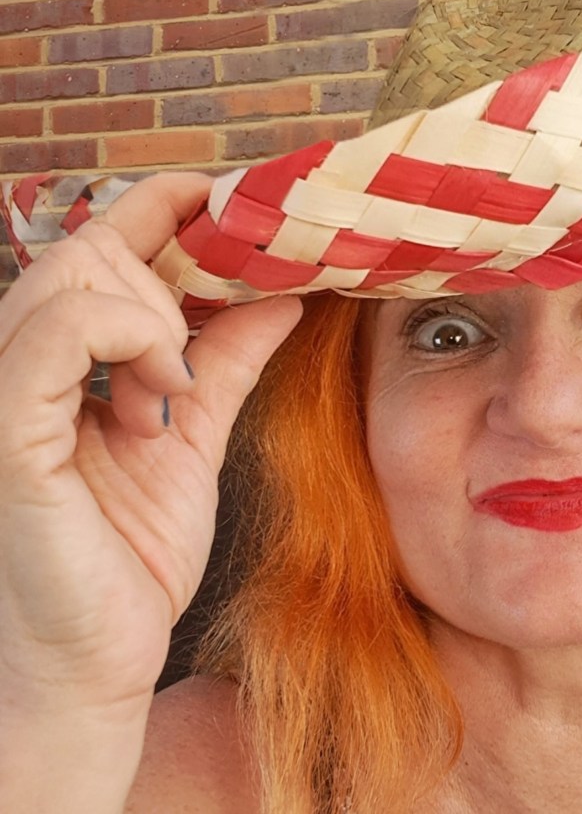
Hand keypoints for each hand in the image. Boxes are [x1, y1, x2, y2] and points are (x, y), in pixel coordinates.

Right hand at [0, 172, 301, 713]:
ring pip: (71, 280)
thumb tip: (282, 296)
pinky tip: (159, 388)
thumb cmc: (132, 554)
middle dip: (169, 277)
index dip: (153, 209)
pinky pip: (52, 336)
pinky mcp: (3, 436)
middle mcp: (19, 368)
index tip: (218, 194)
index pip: (95, 252)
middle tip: (200, 344)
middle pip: (88, 253)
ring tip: (175, 384)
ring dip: (153, 316)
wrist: (98, 659)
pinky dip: (122, 337)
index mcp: (60, 366)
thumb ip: (227, 361)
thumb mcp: (195, 436)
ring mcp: (3, 398)